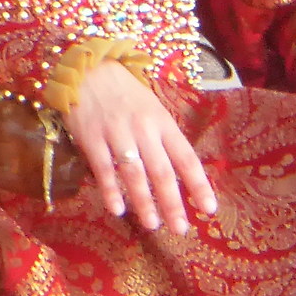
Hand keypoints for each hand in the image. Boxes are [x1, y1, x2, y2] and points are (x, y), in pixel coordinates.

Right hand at [61, 60, 214, 234]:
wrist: (86, 67)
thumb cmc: (124, 92)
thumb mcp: (152, 108)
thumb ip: (163, 138)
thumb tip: (178, 175)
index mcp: (163, 121)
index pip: (186, 158)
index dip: (198, 185)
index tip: (208, 209)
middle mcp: (143, 129)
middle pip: (162, 171)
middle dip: (172, 203)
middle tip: (180, 229)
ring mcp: (116, 133)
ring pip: (134, 174)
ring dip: (144, 202)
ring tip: (152, 225)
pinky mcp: (91, 136)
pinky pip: (103, 168)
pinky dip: (110, 191)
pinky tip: (117, 209)